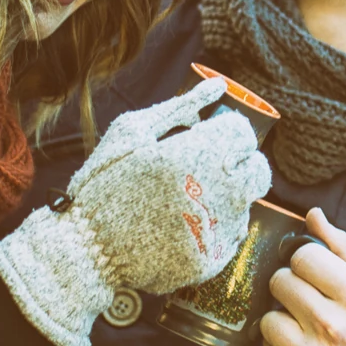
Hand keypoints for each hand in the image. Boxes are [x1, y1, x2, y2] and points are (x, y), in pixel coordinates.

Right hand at [0, 77, 271, 345]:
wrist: (88, 249)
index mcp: (202, 153)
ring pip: (246, 204)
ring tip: (184, 201)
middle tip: (204, 169)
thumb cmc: (105, 183)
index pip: (243, 133)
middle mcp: (221, 191)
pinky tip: (181, 227)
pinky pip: (230, 236)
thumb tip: (219, 85)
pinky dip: (213, 229)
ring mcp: (220, 229)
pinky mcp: (215, 261)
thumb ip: (181, 106)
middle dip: (237, 165)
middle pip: (257, 170)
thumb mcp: (133, 132)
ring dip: (224, 197)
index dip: (225, 133)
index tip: (206, 140)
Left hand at [260, 208, 345, 345]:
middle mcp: (333, 325)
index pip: (303, 257)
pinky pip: (267, 345)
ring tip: (303, 324)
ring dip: (281, 315)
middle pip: (281, 281)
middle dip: (291, 285)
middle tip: (309, 298)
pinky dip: (280, 343)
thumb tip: (312, 215)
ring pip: (268, 314)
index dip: (304, 261)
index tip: (313, 271)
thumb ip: (344, 248)